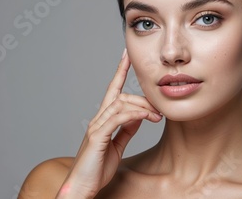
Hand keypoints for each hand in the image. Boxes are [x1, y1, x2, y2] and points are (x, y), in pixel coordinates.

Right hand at [56, 48, 162, 198]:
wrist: (82, 186)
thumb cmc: (97, 168)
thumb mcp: (117, 145)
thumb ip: (126, 129)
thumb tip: (139, 115)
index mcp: (102, 120)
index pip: (112, 89)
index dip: (120, 71)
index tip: (127, 55)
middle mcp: (98, 119)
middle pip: (121, 96)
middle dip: (142, 99)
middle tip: (159, 110)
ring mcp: (96, 126)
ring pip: (120, 104)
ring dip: (142, 107)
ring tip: (157, 116)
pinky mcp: (97, 136)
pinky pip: (118, 118)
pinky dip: (134, 114)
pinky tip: (146, 117)